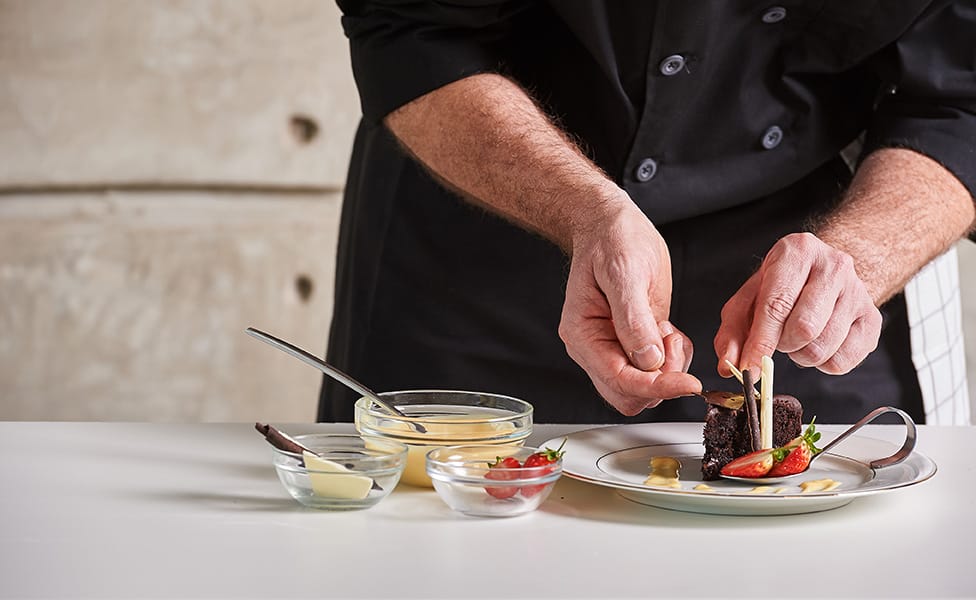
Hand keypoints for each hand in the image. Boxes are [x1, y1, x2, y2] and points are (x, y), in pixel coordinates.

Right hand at [559, 201, 701, 415]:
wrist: (613, 225)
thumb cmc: (612, 240)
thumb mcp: (624, 272)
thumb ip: (634, 319)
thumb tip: (648, 360)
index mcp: (583, 335)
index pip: (619, 380)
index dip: (655, 386)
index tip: (688, 383)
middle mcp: (595, 348)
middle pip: (629, 396)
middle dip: (661, 380)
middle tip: (672, 340)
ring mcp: (615, 348)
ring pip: (645, 389)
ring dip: (669, 369)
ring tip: (668, 329)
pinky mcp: (634, 344)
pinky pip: (657, 373)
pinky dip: (673, 359)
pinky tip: (669, 329)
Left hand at [714, 232, 881, 376]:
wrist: (822, 273)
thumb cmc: (781, 286)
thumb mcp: (748, 300)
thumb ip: (732, 332)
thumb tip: (729, 365)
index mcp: (797, 252)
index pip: (777, 304)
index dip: (761, 341)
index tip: (749, 366)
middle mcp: (833, 266)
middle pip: (804, 328)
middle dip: (783, 345)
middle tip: (779, 339)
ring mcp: (858, 291)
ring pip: (823, 346)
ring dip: (801, 355)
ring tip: (798, 339)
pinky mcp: (873, 318)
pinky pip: (844, 360)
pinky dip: (823, 363)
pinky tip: (818, 344)